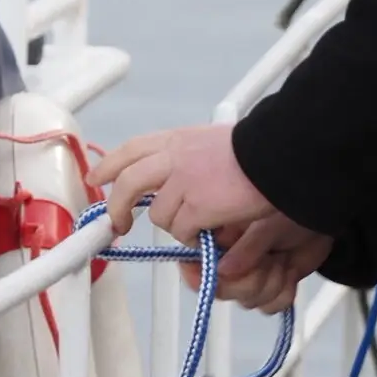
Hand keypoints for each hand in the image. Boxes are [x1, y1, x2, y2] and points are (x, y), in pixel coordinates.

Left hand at [91, 124, 274, 241]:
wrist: (278, 158)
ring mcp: (183, 183)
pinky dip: (193, 237)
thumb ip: (187, 158)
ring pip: (160, 216)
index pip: (131, 150)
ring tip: (199, 223)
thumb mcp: (212, 142)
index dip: (110, 165)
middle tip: (118, 224)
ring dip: (176, 225)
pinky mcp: (196, 207)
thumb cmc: (256, 154)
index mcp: (177, 140)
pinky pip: (182, 232)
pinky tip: (211, 229)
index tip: (98, 179)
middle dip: (117, 207)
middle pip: (129, 182)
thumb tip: (174, 180)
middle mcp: (174, 158)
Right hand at [211, 214, 332, 313]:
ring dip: (272, 282)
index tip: (219, 275)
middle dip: (250, 279)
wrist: (321, 214)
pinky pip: (269, 306)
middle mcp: (229, 261)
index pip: (197, 267)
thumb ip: (245, 247)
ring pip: (248, 301)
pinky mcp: (269, 289)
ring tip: (282, 260)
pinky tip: (289, 271)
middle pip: (223, 291)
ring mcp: (249, 277)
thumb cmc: (291, 210)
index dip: (204, 276)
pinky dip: (283, 291)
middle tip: (269, 260)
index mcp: (219, 240)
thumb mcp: (267, 223)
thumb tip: (222, 270)